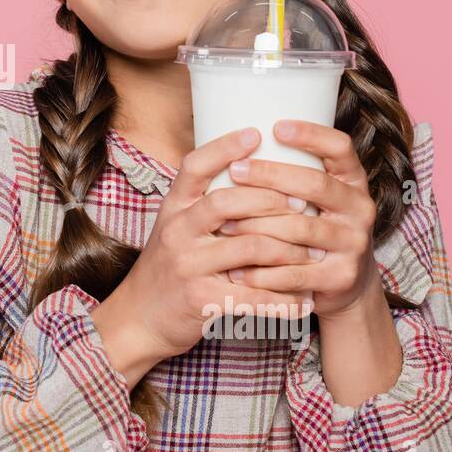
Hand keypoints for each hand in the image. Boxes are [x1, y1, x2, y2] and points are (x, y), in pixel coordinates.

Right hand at [99, 126, 318, 369]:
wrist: (138, 318)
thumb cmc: (167, 268)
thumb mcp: (174, 228)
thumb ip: (204, 205)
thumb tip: (251, 174)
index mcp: (173, 208)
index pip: (194, 166)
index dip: (224, 147)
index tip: (256, 133)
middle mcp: (177, 231)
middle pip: (227, 202)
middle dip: (272, 200)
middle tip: (303, 202)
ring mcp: (188, 265)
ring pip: (249, 248)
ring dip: (289, 251)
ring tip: (314, 252)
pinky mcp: (201, 299)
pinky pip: (253, 297)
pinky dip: (284, 300)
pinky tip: (304, 300)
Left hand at [215, 119, 380, 320]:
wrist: (346, 283)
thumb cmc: (317, 227)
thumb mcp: (318, 197)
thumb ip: (293, 174)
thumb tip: (237, 143)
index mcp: (353, 181)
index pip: (340, 147)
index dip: (311, 134)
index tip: (276, 127)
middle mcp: (360, 209)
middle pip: (315, 184)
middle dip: (271, 175)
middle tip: (236, 170)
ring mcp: (353, 243)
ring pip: (300, 229)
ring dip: (257, 225)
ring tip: (223, 223)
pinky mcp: (340, 276)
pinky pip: (295, 272)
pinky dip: (263, 272)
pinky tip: (236, 269)